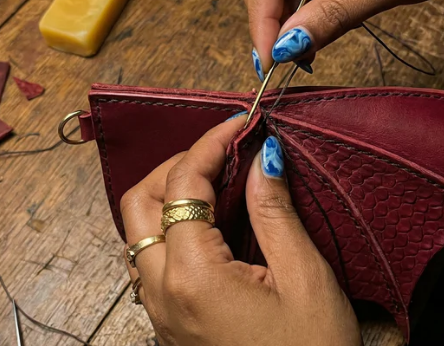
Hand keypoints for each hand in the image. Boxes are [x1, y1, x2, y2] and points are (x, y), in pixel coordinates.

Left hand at [120, 115, 361, 345]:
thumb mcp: (304, 278)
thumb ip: (275, 211)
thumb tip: (263, 158)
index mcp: (192, 277)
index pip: (184, 185)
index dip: (210, 143)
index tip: (239, 124)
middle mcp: (161, 292)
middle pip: (140, 203)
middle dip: (177, 164)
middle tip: (221, 151)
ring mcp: (158, 310)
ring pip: (139, 231)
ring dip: (170, 193)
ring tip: (216, 179)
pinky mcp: (168, 320)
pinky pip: (152, 258)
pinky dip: (172, 224)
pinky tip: (209, 220)